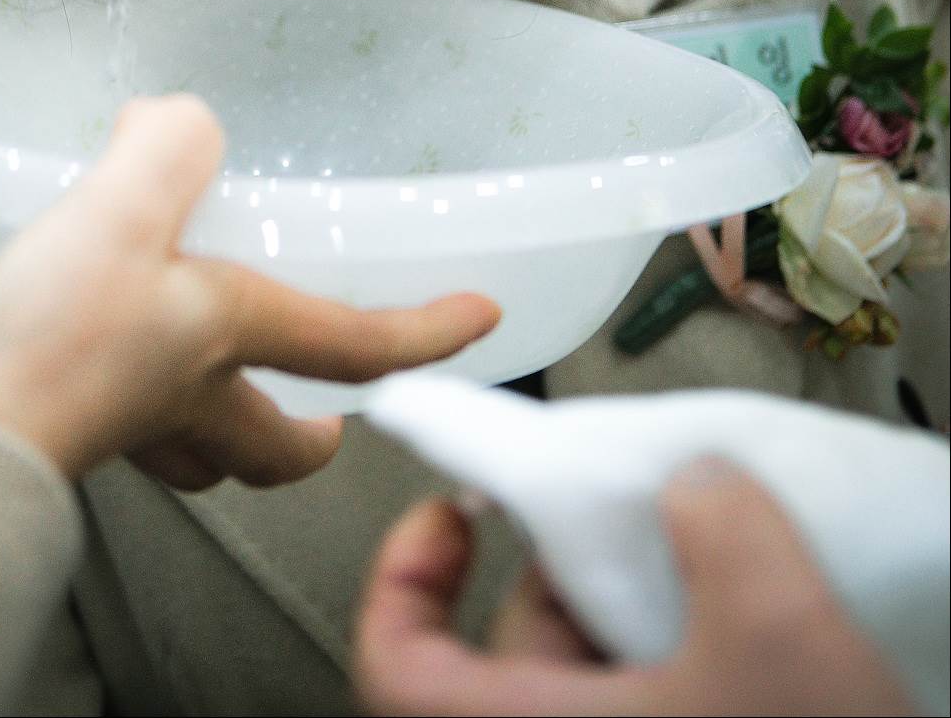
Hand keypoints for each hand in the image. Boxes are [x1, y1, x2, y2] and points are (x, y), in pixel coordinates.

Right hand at [0, 94, 498, 488]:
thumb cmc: (51, 344)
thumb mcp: (123, 212)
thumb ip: (168, 150)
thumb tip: (179, 122)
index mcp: (228, 341)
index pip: (359, 345)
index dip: (428, 330)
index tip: (482, 319)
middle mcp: (186, 397)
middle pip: (275, 441)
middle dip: (311, 430)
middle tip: (328, 407)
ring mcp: (121, 422)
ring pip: (197, 443)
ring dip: (220, 420)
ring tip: (217, 372)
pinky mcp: (52, 422)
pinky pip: (111, 415)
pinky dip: (122, 390)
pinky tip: (86, 337)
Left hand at [354, 463, 912, 716]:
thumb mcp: (776, 627)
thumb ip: (720, 522)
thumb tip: (694, 480)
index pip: (399, 669)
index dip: (401, 581)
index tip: (451, 510)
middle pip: (518, 655)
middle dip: (570, 567)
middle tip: (635, 513)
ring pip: (595, 683)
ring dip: (640, 612)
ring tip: (715, 568)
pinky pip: (654, 707)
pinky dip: (683, 657)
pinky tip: (750, 626)